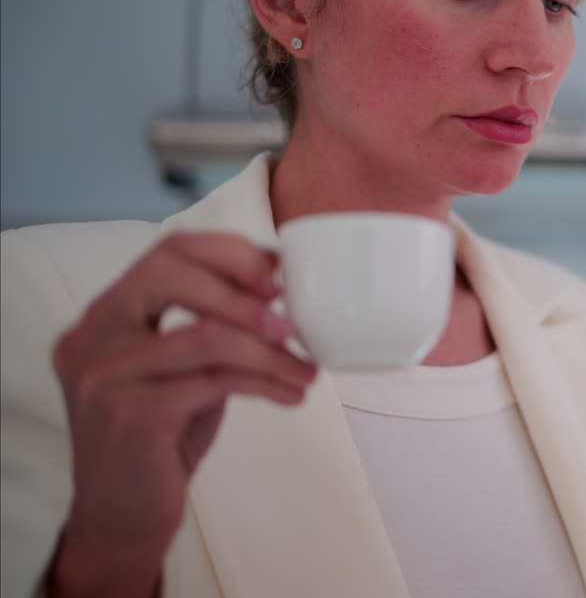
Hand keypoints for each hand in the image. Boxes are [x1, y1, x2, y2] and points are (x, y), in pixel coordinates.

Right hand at [45, 232, 316, 596]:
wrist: (121, 519)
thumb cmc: (160, 439)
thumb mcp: (183, 371)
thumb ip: (211, 327)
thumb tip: (278, 285)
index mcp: (105, 316)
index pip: (165, 252)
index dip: (227, 253)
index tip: (276, 274)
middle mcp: (93, 336)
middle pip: (171, 274)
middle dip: (242, 291)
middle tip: (290, 318)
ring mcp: (105, 374)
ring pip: (204, 334)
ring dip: (269, 350)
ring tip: (306, 369)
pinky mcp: (130, 413)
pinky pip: (213, 380)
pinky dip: (264, 382)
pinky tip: (291, 393)